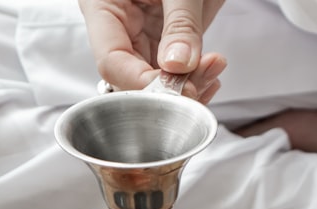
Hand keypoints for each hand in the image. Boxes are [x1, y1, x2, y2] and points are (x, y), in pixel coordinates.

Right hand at [78, 0, 225, 94]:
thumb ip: (180, 23)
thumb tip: (179, 65)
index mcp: (104, 5)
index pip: (112, 62)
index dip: (142, 84)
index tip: (175, 91)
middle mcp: (120, 25)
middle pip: (133, 77)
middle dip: (168, 89)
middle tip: (199, 87)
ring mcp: (143, 32)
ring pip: (156, 78)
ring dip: (186, 86)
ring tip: (212, 70)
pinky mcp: (167, 37)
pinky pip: (176, 69)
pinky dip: (195, 77)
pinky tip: (212, 72)